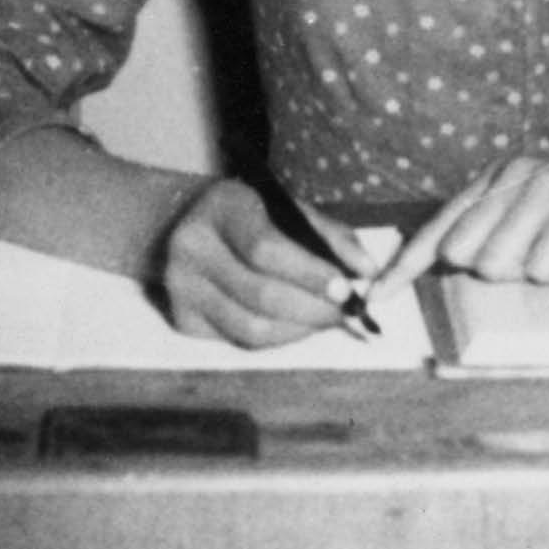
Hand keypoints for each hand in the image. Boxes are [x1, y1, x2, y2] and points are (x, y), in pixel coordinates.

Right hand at [160, 178, 378, 347]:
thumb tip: (367, 272)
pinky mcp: (182, 319)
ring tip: (327, 319)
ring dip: (300, 329)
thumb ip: (331, 236)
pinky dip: (278, 338)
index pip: (265, 248)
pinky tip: (297, 324)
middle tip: (347, 311)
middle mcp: (192, 246)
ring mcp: (181, 286)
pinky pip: (239, 341)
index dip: (309, 274)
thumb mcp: (289, 206)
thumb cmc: (253, 214)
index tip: (346, 288)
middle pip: (260, 295)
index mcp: (222, 206)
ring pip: (250, 328)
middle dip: (313, 309)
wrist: (190, 222)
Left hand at [376, 153, 548, 296]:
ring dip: (535, 272)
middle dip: (495, 274)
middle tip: (548, 258)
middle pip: (464, 253)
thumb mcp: (547, 216)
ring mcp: (548, 183)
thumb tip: (446, 265)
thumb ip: (500, 232)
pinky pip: (543, 266)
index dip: (402, 267)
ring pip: (499, 263)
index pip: (440, 228)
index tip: (371, 300)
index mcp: (501, 176)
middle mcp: (517, 172)